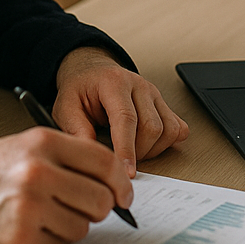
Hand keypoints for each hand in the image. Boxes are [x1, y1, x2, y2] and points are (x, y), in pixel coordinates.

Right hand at [0, 126, 132, 243]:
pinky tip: (25, 229)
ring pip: (82, 226)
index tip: (123, 196)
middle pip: (100, 199)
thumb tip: (111, 183)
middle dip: (95, 209)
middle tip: (78, 209)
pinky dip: (48, 242)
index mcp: (41, 142)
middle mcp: (37, 171)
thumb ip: (65, 158)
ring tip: (39, 216)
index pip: (105, 163)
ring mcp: (28, 206)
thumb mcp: (21, 147)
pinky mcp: (19, 239)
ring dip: (68, 226)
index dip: (120, 184)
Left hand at [53, 47, 188, 175]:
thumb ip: (76, 131)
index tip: (126, 172)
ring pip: (168, 129)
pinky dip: (168, 143)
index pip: (126, 118)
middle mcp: (138, 85)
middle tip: (121, 160)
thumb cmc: (80, 89)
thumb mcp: (66, 107)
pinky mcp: (163, 103)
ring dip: (153, 149)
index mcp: (113, 82)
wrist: (91, 71)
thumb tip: (90, 158)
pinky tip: (149, 145)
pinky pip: (178, 127)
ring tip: (133, 151)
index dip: (127, 149)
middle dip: (139, 152)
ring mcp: (154, 93)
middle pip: (152, 126)